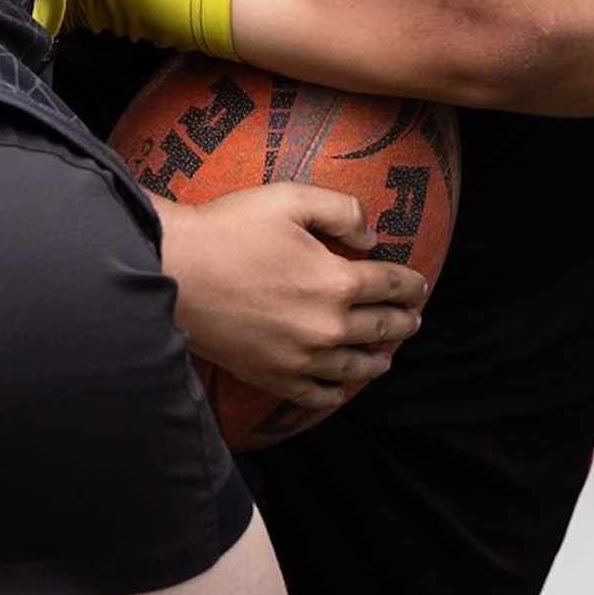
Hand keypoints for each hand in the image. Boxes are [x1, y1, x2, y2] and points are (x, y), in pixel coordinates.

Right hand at [155, 185, 429, 407]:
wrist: (174, 271)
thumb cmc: (230, 228)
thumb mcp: (291, 198)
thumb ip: (342, 211)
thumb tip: (370, 238)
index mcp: (337, 281)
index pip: (391, 285)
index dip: (410, 283)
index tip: (419, 285)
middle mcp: (327, 326)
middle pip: (381, 328)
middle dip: (403, 322)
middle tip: (413, 319)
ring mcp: (300, 357)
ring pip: (355, 367)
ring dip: (377, 360)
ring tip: (386, 357)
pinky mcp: (272, 376)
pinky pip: (316, 396)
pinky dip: (335, 394)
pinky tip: (341, 390)